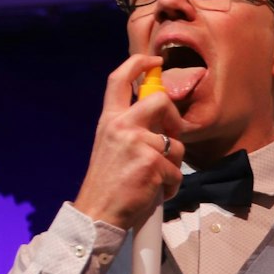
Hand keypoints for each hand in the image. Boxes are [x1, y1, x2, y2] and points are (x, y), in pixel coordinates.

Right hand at [71, 54, 186, 228]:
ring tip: (156, 179)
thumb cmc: (108, 185)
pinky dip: (171, 186)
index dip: (138, 64)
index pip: (119, 79)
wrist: (98, 213)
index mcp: (109, 121)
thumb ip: (130, 129)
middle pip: (160, 101)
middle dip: (174, 118)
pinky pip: (176, 171)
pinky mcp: (151, 163)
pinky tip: (156, 192)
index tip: (154, 61)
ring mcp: (136, 143)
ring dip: (172, 165)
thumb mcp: (111, 147)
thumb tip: (160, 123)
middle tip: (171, 137)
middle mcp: (121, 126)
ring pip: (175, 144)